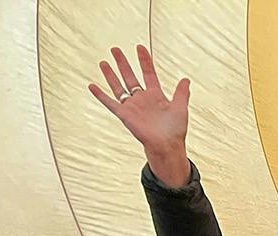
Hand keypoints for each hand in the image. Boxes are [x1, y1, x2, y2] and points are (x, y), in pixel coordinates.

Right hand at [88, 45, 191, 186]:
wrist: (167, 145)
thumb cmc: (175, 130)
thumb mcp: (180, 108)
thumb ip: (181, 93)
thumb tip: (186, 79)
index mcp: (156, 96)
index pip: (148, 73)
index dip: (144, 60)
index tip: (140, 47)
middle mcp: (142, 99)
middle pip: (130, 76)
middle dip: (123, 63)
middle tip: (115, 49)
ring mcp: (132, 106)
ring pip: (118, 86)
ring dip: (111, 74)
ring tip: (104, 62)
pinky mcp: (124, 114)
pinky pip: (110, 102)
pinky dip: (100, 95)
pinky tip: (92, 86)